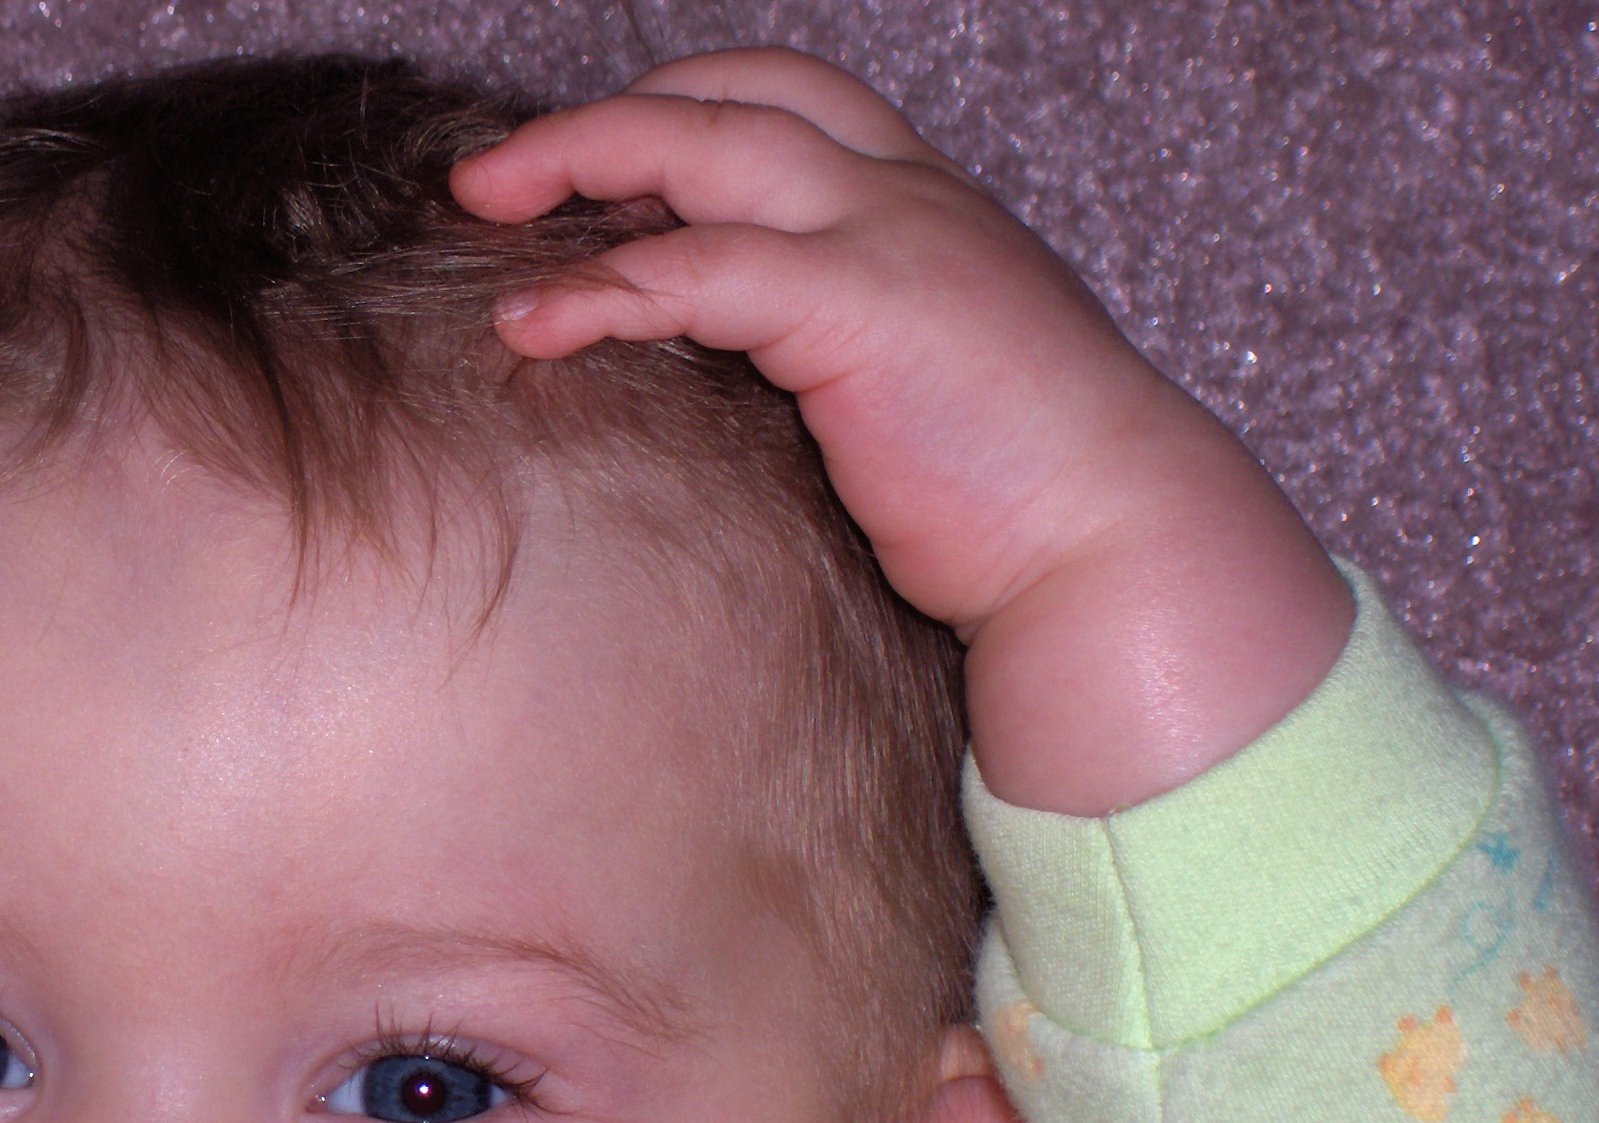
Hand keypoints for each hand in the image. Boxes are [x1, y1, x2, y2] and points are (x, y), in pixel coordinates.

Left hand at [452, 49, 1352, 813]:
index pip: (786, 98)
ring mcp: (890, 240)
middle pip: (731, 95)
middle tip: (489, 176)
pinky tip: (528, 324)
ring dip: (576, 161)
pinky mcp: (864, 311)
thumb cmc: (1019, 499)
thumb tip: (736, 380)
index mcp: (924, 204)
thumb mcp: (919, 388)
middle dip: (599, 119)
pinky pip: (701, 271)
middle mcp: (908, 196)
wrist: (1119, 552)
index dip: (675, 106)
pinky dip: (603, 287)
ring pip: (702, 147)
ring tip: (479, 208)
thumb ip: (838, 349)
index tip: (587, 161)